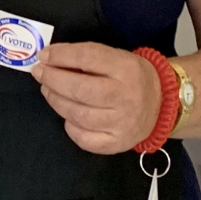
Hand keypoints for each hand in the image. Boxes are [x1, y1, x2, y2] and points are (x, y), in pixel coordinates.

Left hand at [30, 42, 160, 154]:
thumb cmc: (132, 77)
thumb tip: (50, 58)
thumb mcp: (118, 58)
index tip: (43, 55)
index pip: (88, 58)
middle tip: (39, 73)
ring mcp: (122, 123)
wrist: (161, 105)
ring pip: (78, 115)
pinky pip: (84, 138)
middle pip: (79, 89)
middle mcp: (125, 97)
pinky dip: (70, 126)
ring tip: (49, 91)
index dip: (61, 55)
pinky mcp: (117, 143)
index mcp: (126, 68)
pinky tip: (68, 116)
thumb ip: (88, 57)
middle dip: (52, 79)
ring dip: (56, 101)